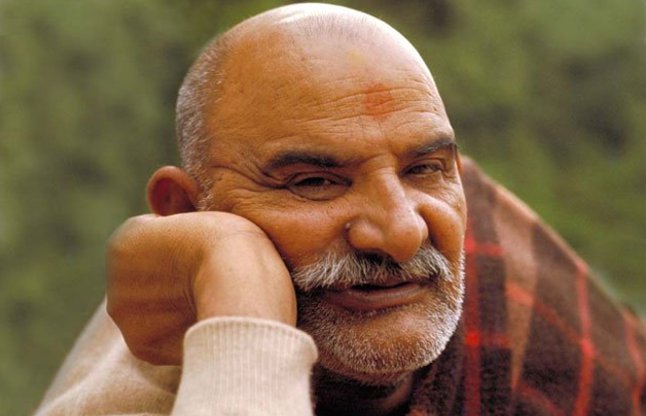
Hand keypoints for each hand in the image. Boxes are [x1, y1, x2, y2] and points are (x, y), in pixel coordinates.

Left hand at [106, 212, 295, 364]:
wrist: (240, 286)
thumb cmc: (232, 244)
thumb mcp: (205, 211)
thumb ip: (180, 203)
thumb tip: (165, 176)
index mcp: (124, 240)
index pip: (154, 247)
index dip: (183, 248)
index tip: (205, 253)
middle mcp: (114, 279)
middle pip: (148, 280)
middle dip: (171, 280)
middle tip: (208, 280)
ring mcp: (125, 316)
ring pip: (152, 310)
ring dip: (173, 308)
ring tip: (208, 301)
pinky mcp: (142, 346)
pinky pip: (161, 337)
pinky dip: (178, 332)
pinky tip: (202, 321)